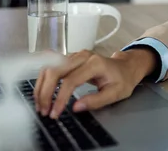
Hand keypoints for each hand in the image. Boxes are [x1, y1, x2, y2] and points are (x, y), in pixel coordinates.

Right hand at [33, 49, 156, 119]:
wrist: (126, 66)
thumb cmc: (123, 79)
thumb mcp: (116, 93)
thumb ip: (96, 100)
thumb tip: (76, 107)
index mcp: (95, 63)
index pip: (71, 80)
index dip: (60, 98)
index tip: (55, 113)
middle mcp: (83, 56)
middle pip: (55, 71)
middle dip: (46, 92)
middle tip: (44, 110)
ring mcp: (76, 55)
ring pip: (50, 67)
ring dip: (42, 87)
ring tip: (41, 105)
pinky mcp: (71, 58)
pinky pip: (52, 67)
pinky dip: (44, 81)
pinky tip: (42, 94)